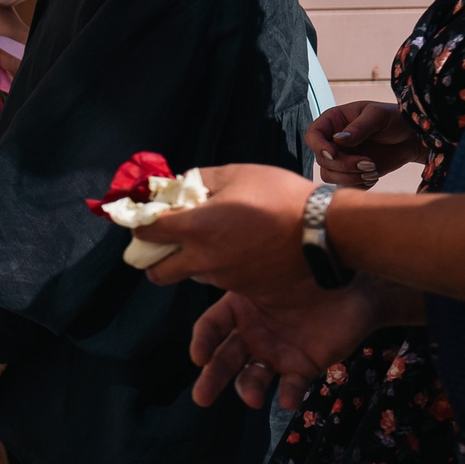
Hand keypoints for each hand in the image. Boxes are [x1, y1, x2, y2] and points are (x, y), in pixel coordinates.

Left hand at [130, 162, 318, 295]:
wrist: (325, 231)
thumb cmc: (279, 196)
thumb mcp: (235, 174)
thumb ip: (198, 179)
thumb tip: (177, 183)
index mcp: (194, 228)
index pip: (144, 233)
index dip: (139, 223)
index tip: (145, 216)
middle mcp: (203, 259)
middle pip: (156, 272)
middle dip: (154, 258)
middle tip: (167, 242)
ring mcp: (224, 278)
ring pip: (190, 276)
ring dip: (190, 262)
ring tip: (213, 240)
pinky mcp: (244, 290)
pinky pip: (219, 280)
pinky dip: (218, 268)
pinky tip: (238, 249)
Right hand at [187, 285, 384, 407]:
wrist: (356, 287)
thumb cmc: (309, 272)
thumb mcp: (268, 271)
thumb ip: (239, 273)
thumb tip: (201, 264)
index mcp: (238, 309)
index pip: (211, 327)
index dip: (203, 342)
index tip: (199, 357)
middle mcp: (252, 334)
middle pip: (226, 359)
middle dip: (213, 378)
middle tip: (201, 398)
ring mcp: (277, 352)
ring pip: (255, 376)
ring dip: (250, 389)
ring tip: (253, 399)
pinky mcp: (303, 366)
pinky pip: (293, 384)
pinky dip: (290, 394)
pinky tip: (288, 400)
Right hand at [305, 101, 418, 188]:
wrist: (411, 137)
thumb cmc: (394, 119)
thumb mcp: (378, 115)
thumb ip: (359, 126)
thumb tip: (338, 139)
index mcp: (333, 122)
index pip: (313, 136)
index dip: (319, 147)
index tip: (335, 153)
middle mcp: (332, 141)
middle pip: (322, 160)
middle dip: (344, 165)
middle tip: (368, 162)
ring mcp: (341, 158)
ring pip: (330, 175)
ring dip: (350, 177)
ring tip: (373, 169)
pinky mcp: (352, 172)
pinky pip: (345, 185)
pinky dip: (359, 184)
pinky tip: (373, 176)